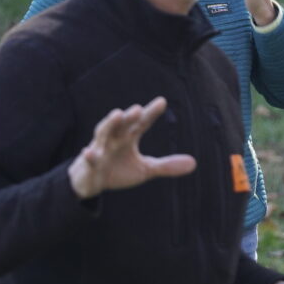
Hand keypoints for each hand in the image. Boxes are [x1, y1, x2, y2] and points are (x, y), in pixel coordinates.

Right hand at [67, 96, 195, 198]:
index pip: (141, 123)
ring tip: (117, 115)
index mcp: (129, 138)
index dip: (150, 113)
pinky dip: (89, 155)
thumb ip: (167, 166)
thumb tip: (194, 163)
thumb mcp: (145, 170)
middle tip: (138, 108)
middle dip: (129, 116)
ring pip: (104, 134)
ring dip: (110, 124)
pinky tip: (88, 152)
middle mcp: (114, 139)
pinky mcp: (90, 163)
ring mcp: (100, 149)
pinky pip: (89, 159)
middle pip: (122, 125)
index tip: (162, 102)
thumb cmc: (118, 170)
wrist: (91, 182)